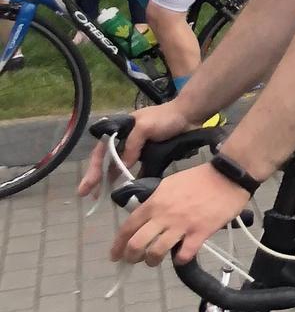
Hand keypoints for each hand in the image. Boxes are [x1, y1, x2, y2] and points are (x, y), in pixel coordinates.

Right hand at [78, 100, 193, 198]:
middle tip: (89, 195)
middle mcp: (125, 141)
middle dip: (97, 177)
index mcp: (119, 131)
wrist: (189, 115)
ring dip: (111, 180)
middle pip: (107, 161)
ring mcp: (137, 149)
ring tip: (102, 195)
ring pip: (119, 166)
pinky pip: (138, 169)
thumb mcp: (144, 128)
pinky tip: (127, 190)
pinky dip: (132, 179)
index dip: (93, 168)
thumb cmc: (165, 118)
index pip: (101, 151)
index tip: (87, 185)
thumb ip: (132, 146)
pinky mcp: (150, 155)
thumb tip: (121, 166)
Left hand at [110, 162, 249, 266]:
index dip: (118, 244)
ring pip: (156, 252)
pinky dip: (179, 260)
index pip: (128, 227)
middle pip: (137, 243)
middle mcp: (163, 216)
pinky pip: (184, 254)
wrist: (228, 176)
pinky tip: (180, 258)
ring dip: (152, 261)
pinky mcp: (200, 233)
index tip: (115, 255)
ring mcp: (181, 226)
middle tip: (134, 260)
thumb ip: (155, 201)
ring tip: (155, 261)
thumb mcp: (169, 184)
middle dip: (131, 257)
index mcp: (154, 203)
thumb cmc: (199, 178)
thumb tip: (146, 216)